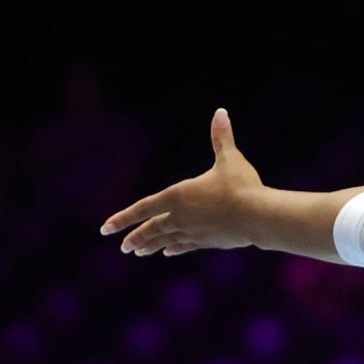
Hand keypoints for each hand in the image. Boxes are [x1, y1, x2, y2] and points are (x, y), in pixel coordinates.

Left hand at [100, 110, 262, 255]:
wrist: (258, 217)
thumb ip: (221, 138)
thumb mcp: (230, 159)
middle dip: (135, 237)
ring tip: (139, 252)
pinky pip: (185, 245)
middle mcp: (180, 217)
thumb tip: (220, 111)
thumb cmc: (241, 185)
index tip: (105, 228)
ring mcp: (193, 232)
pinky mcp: (207, 242)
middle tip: (123, 247)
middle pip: (152, 229)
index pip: (143, 208)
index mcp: (178, 196)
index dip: (122, 218)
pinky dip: (174, 247)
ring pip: (165, 240)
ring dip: (151, 245)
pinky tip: (168, 252)